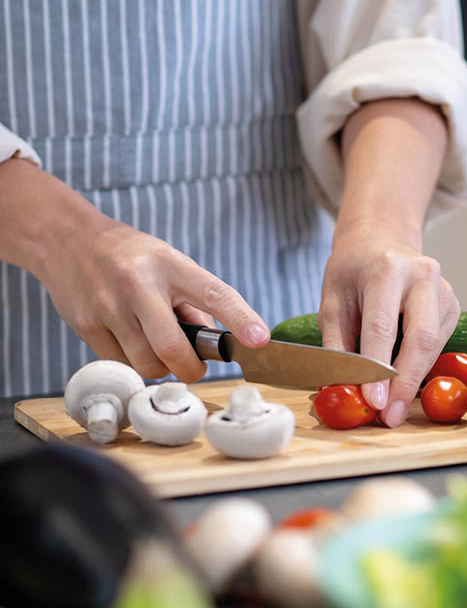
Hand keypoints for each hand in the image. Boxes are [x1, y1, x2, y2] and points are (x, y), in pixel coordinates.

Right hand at [0, 159, 269, 380]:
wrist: (65, 239)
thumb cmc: (130, 256)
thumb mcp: (169, 263)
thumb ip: (193, 303)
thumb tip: (212, 346)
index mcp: (170, 264)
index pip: (214, 293)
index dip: (240, 319)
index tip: (260, 340)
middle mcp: (140, 284)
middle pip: (172, 348)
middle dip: (190, 368)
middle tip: (192, 367)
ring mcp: (109, 306)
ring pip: (146, 364)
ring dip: (158, 366)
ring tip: (153, 341)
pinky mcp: (86, 325)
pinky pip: (121, 363)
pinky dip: (131, 360)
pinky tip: (126, 336)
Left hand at [318, 220, 459, 426]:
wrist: (380, 240)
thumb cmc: (352, 271)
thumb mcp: (332, 301)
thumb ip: (337, 344)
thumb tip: (342, 389)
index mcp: (386, 269)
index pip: (383, 326)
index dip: (378, 368)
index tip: (374, 402)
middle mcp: (423, 275)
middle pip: (421, 338)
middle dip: (405, 382)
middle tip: (391, 416)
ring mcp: (443, 290)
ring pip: (433, 346)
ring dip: (413, 381)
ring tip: (393, 408)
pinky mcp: (452, 306)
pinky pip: (437, 345)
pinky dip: (419, 367)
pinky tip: (402, 381)